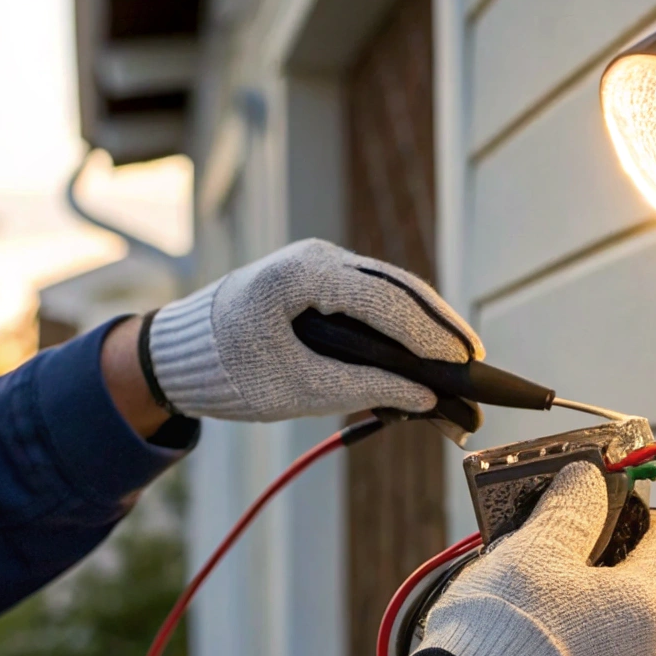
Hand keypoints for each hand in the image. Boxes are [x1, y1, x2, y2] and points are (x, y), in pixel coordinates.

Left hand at [141, 238, 481, 421]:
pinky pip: (371, 293)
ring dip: (425, 320)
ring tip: (461, 352)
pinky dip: (400, 319)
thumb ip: (365, 388)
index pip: (383, 299)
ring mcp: (318, 262)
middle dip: (439, 323)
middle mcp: (315, 257)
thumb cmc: (230, 370)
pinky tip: (424, 344)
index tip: (463, 362)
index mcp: (302, 275)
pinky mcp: (318, 277)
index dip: (428, 334)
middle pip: (395, 285)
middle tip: (476, 356)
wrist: (179, 353)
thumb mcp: (299, 389)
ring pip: (388, 286)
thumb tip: (424, 398)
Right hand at [402, 462, 655, 655]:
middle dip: (599, 563)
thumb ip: (572, 505)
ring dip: (580, 612)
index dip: (635, 512)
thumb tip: (589, 479)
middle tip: (551, 543)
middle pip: (637, 592)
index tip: (601, 500)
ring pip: (610, 638)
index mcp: (647, 607)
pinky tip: (520, 647)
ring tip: (525, 597)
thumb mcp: (537, 545)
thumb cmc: (506, 629)